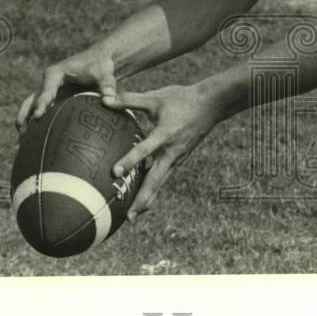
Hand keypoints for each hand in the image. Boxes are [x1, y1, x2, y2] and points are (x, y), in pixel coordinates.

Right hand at [15, 47, 117, 134]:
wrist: (100, 61)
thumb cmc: (101, 66)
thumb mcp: (105, 74)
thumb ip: (107, 86)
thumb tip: (108, 100)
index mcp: (55, 74)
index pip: (46, 91)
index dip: (41, 104)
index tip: (37, 117)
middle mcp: (48, 83)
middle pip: (32, 100)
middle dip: (26, 116)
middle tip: (24, 135)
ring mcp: (49, 92)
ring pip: (31, 107)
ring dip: (26, 122)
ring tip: (23, 143)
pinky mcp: (53, 99)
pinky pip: (41, 111)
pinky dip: (35, 123)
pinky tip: (34, 141)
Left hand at [105, 83, 222, 220]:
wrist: (212, 104)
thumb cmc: (182, 99)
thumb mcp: (156, 97)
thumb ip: (129, 100)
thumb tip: (104, 99)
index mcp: (165, 135)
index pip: (144, 151)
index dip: (129, 161)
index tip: (115, 173)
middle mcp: (171, 152)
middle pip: (155, 181)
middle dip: (142, 200)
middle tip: (128, 217)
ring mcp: (177, 158)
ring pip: (160, 182)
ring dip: (147, 198)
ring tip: (133, 215)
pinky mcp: (179, 158)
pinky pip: (164, 176)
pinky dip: (154, 188)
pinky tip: (143, 195)